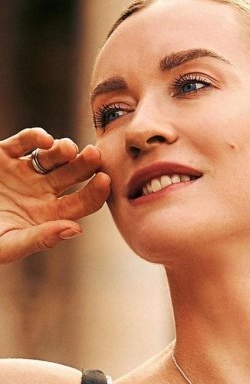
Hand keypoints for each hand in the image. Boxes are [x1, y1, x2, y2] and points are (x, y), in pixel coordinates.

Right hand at [0, 127, 110, 262]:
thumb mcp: (8, 245)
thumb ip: (41, 239)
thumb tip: (76, 230)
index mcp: (50, 215)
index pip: (83, 203)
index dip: (96, 192)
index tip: (106, 180)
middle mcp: (43, 192)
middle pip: (74, 176)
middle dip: (86, 165)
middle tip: (96, 155)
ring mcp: (25, 172)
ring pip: (53, 157)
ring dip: (64, 150)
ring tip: (69, 149)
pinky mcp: (4, 155)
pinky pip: (25, 142)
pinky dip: (35, 137)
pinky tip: (45, 140)